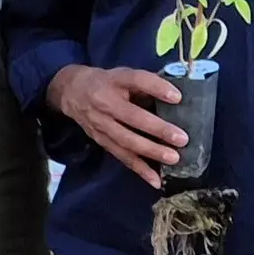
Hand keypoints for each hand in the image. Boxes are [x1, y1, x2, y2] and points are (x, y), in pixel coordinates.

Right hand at [47, 65, 184, 188]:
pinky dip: (139, 169)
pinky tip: (156, 180)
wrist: (71, 92)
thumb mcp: (123, 74)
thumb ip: (146, 84)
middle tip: (182, 139)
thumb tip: (178, 98)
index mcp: (115, 81)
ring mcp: (101, 124)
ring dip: (150, 151)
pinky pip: (121, 156)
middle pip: (132, 117)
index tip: (178, 97)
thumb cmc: (107, 82)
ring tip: (173, 159)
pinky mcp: (100, 140)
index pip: (136, 80)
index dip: (156, 88)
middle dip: (157, 129)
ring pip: (126, 140)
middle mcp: (105, 102)